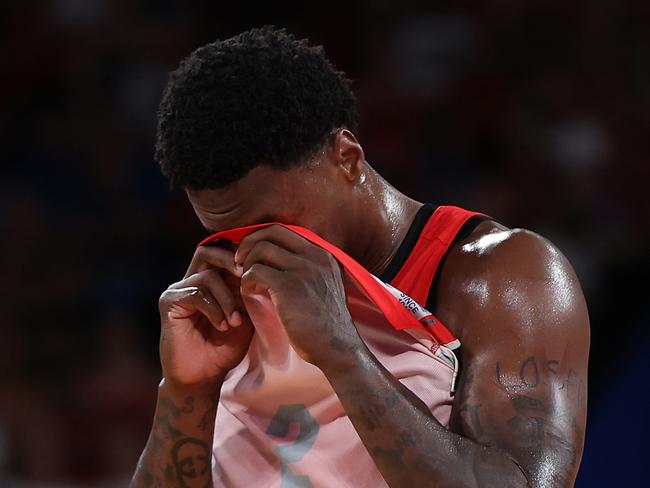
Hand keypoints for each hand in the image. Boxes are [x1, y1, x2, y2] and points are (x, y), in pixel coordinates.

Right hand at [158, 245, 253, 388]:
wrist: (203, 378)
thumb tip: (263, 269)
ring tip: (233, 321)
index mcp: (211, 281)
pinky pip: (196, 293)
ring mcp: (179, 290)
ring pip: (208, 276)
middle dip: (232, 261)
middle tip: (247, 277)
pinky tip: (221, 326)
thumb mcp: (245, 318)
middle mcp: (192, 280)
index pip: (223, 253)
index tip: (261, 270)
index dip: (243, 256)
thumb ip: (249, 293)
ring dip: (227, 298)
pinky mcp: (169, 302)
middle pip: (209, 251)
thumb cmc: (225, 349)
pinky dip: (214, 309)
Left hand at [235, 225, 362, 367]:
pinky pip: (255, 271)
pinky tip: (249, 292)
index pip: (283, 230)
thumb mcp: (324, 286)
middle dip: (249, 245)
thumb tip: (277, 260)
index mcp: (322, 254)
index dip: (261, 238)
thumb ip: (306, 269)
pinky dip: (247, 280)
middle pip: (270, 233)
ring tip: (247, 281)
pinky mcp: (289, 287)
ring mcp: (302, 269)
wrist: (338, 348)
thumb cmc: (327, 323)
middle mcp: (314, 256)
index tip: (251, 254)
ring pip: (261, 250)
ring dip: (247, 264)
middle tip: (239, 262)